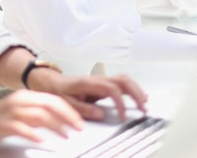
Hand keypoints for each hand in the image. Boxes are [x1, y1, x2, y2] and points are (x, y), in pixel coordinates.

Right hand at [0, 90, 83, 149]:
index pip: (53, 99)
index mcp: (25, 96)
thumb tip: (57, 122)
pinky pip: (21, 127)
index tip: (80, 121)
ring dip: (56, 126)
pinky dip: (33, 133)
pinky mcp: (2, 124)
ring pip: (39, 115)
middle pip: (50, 104)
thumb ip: (35, 116)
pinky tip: (41, 139)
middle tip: (79, 128)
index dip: (69, 110)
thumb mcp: (18, 115)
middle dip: (68, 116)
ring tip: (66, 136)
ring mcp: (10, 111)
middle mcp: (19, 100)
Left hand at [28, 72, 147, 122]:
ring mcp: (101, 79)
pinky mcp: (103, 83)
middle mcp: (98, 79)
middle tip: (142, 108)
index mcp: (89, 83)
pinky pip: (121, 82)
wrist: (52, 82)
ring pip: (124, 79)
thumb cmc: (59, 91)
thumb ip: (84, 108)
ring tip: (144, 103)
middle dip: (135, 93)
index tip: (123, 116)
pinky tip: (138, 96)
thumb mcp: (67, 102)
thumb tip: (100, 114)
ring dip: (136, 90)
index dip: (120, 102)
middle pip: (123, 80)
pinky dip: (132, 88)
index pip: (112, 89)